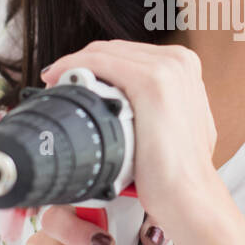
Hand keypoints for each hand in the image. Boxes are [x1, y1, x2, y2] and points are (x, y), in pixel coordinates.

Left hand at [38, 38, 218, 237]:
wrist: (188, 195)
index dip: (94, 62)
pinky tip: (58, 78)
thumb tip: (127, 105)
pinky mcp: (153, 81)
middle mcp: (179, 60)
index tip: (71, 79)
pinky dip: (73, 66)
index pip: (126, 52)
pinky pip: (100, 62)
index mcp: (184, 65)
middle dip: (82, 63)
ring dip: (73, 64)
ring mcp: (168, 68)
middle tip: (58, 82)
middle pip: (114, 50)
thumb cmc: (177, 169)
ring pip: (105, 53)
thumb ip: (158, 104)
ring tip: (55, 84)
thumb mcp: (175, 123)